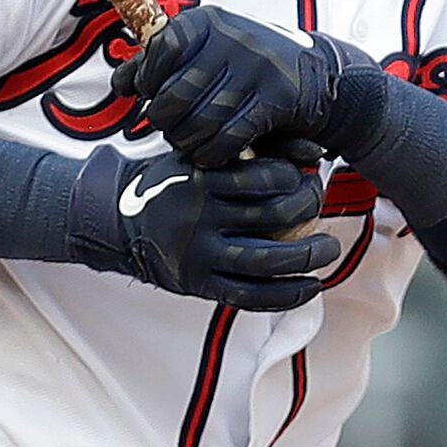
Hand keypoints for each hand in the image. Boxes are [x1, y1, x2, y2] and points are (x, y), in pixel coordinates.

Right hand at [65, 143, 337, 309]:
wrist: (118, 220)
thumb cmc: (175, 182)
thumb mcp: (204, 155)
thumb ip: (258, 150)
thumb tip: (318, 154)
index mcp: (202, 177)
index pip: (269, 176)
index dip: (299, 179)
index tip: (306, 181)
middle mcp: (199, 215)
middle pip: (275, 216)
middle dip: (311, 211)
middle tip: (320, 209)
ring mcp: (197, 253)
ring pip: (269, 260)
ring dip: (310, 257)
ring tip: (328, 250)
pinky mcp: (197, 284)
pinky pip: (251, 296)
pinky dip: (288, 294)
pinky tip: (311, 286)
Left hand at [114, 6, 357, 169]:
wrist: (320, 77)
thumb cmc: (250, 67)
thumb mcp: (206, 50)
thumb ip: (161, 62)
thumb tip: (121, 83)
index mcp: (207, 22)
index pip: (160, 52)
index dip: (148, 81)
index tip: (150, 94)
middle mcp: (231, 40)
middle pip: (174, 96)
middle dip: (166, 121)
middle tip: (172, 128)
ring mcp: (256, 68)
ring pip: (198, 122)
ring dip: (188, 143)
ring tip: (190, 143)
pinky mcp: (276, 100)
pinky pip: (227, 138)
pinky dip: (213, 153)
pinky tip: (213, 152)